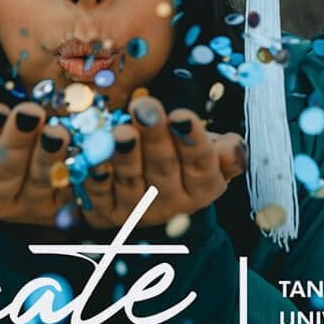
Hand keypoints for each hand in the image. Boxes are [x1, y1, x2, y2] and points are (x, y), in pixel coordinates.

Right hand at [0, 105, 68, 226]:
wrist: (20, 177)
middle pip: (2, 172)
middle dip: (16, 142)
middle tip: (30, 114)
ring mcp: (26, 207)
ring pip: (37, 183)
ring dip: (48, 157)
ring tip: (57, 132)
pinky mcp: (57, 209)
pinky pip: (67, 189)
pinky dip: (75, 169)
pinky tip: (80, 148)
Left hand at [79, 94, 243, 230]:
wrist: (152, 197)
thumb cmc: (184, 161)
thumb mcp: (210, 153)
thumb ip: (226, 152)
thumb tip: (231, 149)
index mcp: (203, 187)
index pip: (200, 163)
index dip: (191, 141)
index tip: (181, 116)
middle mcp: (172, 203)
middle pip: (163, 168)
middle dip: (155, 137)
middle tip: (146, 109)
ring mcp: (138, 211)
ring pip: (131, 180)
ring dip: (125, 156)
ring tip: (121, 131)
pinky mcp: (107, 213)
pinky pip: (100, 195)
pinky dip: (96, 178)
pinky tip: (92, 158)